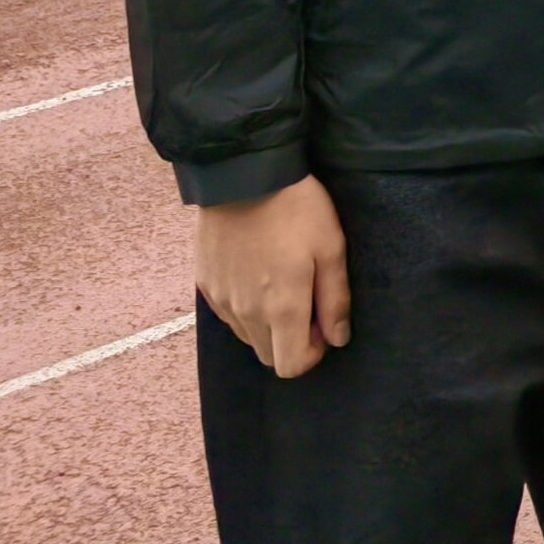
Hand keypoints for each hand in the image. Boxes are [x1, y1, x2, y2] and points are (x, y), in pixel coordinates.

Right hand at [196, 174, 349, 377]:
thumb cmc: (296, 209)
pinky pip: (229, 315)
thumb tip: (338, 339)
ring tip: (281, 282)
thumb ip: (334, 299)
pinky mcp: (205, 286)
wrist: (242, 176)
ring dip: (267, 325)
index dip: (312, 353)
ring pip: (247, 337)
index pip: (291, 366)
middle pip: (268, 357)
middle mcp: (247, 315)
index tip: (321, 324)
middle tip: (305, 301)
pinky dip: (245, 307)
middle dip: (290, 340)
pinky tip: (256, 273)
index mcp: (281, 309)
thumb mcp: (331, 248)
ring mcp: (222, 302)